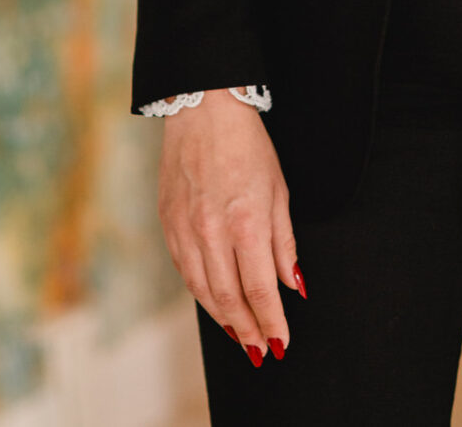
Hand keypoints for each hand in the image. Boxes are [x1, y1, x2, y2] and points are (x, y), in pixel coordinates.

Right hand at [158, 88, 303, 364]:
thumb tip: (294, 285)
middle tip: (261, 351)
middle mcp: (211, 231)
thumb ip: (284, 243)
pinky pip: (185, 271)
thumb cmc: (247, 145)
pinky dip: (202, 294)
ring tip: (241, 336)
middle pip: (229, 298)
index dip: (271, 321)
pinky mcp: (168, 224)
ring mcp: (185, 229)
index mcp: (245, 221)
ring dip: (223, 319)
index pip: (259, 288)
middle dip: (247, 330)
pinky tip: (215, 303)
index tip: (281, 341)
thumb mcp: (278, 190)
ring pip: (203, 291)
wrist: (202, 110)